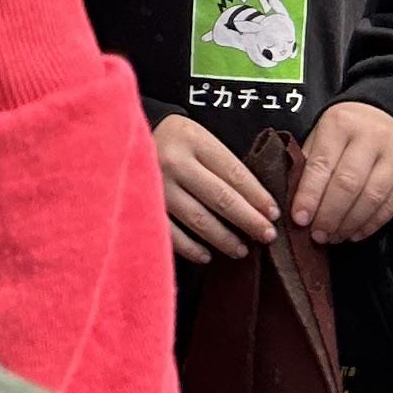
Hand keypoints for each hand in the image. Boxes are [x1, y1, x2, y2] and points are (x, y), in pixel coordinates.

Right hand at [154, 109, 276, 265]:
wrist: (118, 137)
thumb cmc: (171, 143)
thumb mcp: (196, 139)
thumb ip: (221, 164)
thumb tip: (260, 203)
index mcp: (192, 139)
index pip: (235, 173)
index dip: (258, 196)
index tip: (273, 214)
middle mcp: (173, 160)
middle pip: (221, 197)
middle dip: (249, 220)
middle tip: (267, 236)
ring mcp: (155, 185)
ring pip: (199, 219)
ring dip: (224, 238)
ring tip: (241, 250)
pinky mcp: (141, 205)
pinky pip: (171, 234)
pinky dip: (191, 248)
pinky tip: (206, 255)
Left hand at [291, 97, 392, 245]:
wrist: (392, 115)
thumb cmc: (348, 130)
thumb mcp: (323, 134)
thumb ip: (309, 164)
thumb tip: (294, 203)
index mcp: (340, 123)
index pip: (321, 165)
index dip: (309, 196)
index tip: (300, 219)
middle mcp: (372, 135)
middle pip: (348, 184)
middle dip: (330, 216)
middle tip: (318, 235)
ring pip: (372, 197)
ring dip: (350, 224)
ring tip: (335, 236)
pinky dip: (373, 223)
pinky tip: (356, 232)